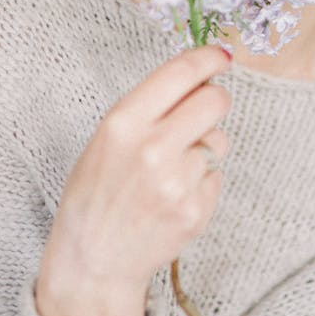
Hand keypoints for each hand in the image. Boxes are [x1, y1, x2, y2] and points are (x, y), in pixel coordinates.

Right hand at [35, 44, 231, 315]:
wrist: (93, 260)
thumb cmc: (97, 191)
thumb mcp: (107, 137)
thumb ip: (150, 106)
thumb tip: (199, 77)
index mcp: (124, 123)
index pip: (180, 73)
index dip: (208, 58)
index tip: (221, 55)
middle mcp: (152, 149)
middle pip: (215, 100)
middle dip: (213, 100)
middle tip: (200, 112)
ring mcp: (177, 182)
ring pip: (218, 140)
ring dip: (204, 147)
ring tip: (172, 169)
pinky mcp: (195, 211)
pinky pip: (217, 175)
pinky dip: (203, 181)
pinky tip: (175, 195)